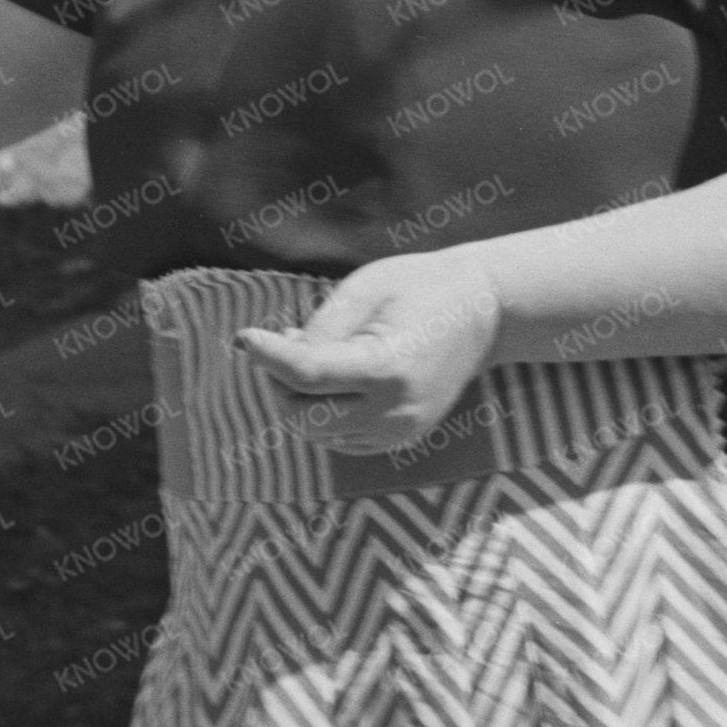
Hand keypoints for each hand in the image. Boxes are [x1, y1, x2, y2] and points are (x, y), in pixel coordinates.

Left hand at [239, 250, 505, 454]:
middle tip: (285, 338)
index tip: (243, 337)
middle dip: (278, 381)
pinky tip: (330, 376)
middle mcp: (395, 411)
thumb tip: (268, 359)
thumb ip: (318, 330)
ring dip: (296, 397)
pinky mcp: (397, 439)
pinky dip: (319, 410)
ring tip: (310, 352)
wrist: (483, 313)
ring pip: (314, 431)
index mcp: (389, 368)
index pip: (306, 376)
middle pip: (301, 414)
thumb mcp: (364, 290)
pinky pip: (335, 436)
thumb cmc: (420, 288)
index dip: (267, 356)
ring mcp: (398, 432)